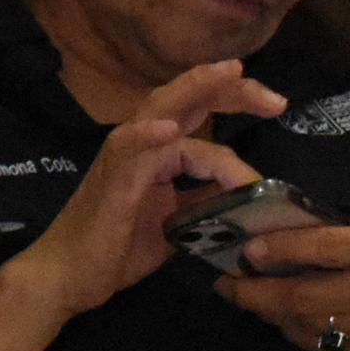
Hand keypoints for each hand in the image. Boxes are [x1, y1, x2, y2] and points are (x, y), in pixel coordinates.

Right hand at [19, 61, 275, 317]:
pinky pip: (126, 151)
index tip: (279, 108)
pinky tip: (167, 129)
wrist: (70, 278)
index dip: (241, 106)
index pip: (204, 114)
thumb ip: (207, 200)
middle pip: (187, 99)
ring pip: (160, 109)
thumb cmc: (119, 246)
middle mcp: (142, 144)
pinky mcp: (110, 182)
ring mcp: (124, 159)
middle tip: (275, 96)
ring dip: (195, 89)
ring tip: (229, 72)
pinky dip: (145, 136)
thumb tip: (247, 195)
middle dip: (232, 88)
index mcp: (161, 150)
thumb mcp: (179, 222)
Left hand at [219, 139, 349, 350]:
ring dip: (272, 314)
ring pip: (312, 324)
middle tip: (225, 281)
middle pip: (308, 296)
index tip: (250, 247)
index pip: (330, 249)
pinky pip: (329, 344)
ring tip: (242, 298)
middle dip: (259, 293)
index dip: (286, 248)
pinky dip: (298, 334)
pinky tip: (280, 318)